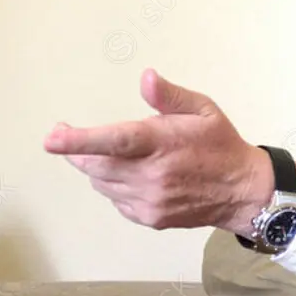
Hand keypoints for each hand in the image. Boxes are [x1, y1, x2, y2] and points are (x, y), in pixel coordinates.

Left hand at [43, 68, 273, 234]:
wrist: (243, 191)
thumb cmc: (221, 145)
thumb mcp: (204, 110)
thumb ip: (170, 96)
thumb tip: (146, 78)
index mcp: (162, 143)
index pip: (115, 140)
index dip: (79, 140)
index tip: (52, 138)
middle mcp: (152, 175)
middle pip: (95, 165)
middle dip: (79, 151)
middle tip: (69, 138)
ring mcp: (149, 200)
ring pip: (102, 184)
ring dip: (99, 169)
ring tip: (118, 156)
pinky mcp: (150, 217)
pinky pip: (116, 200)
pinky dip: (116, 187)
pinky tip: (137, 177)